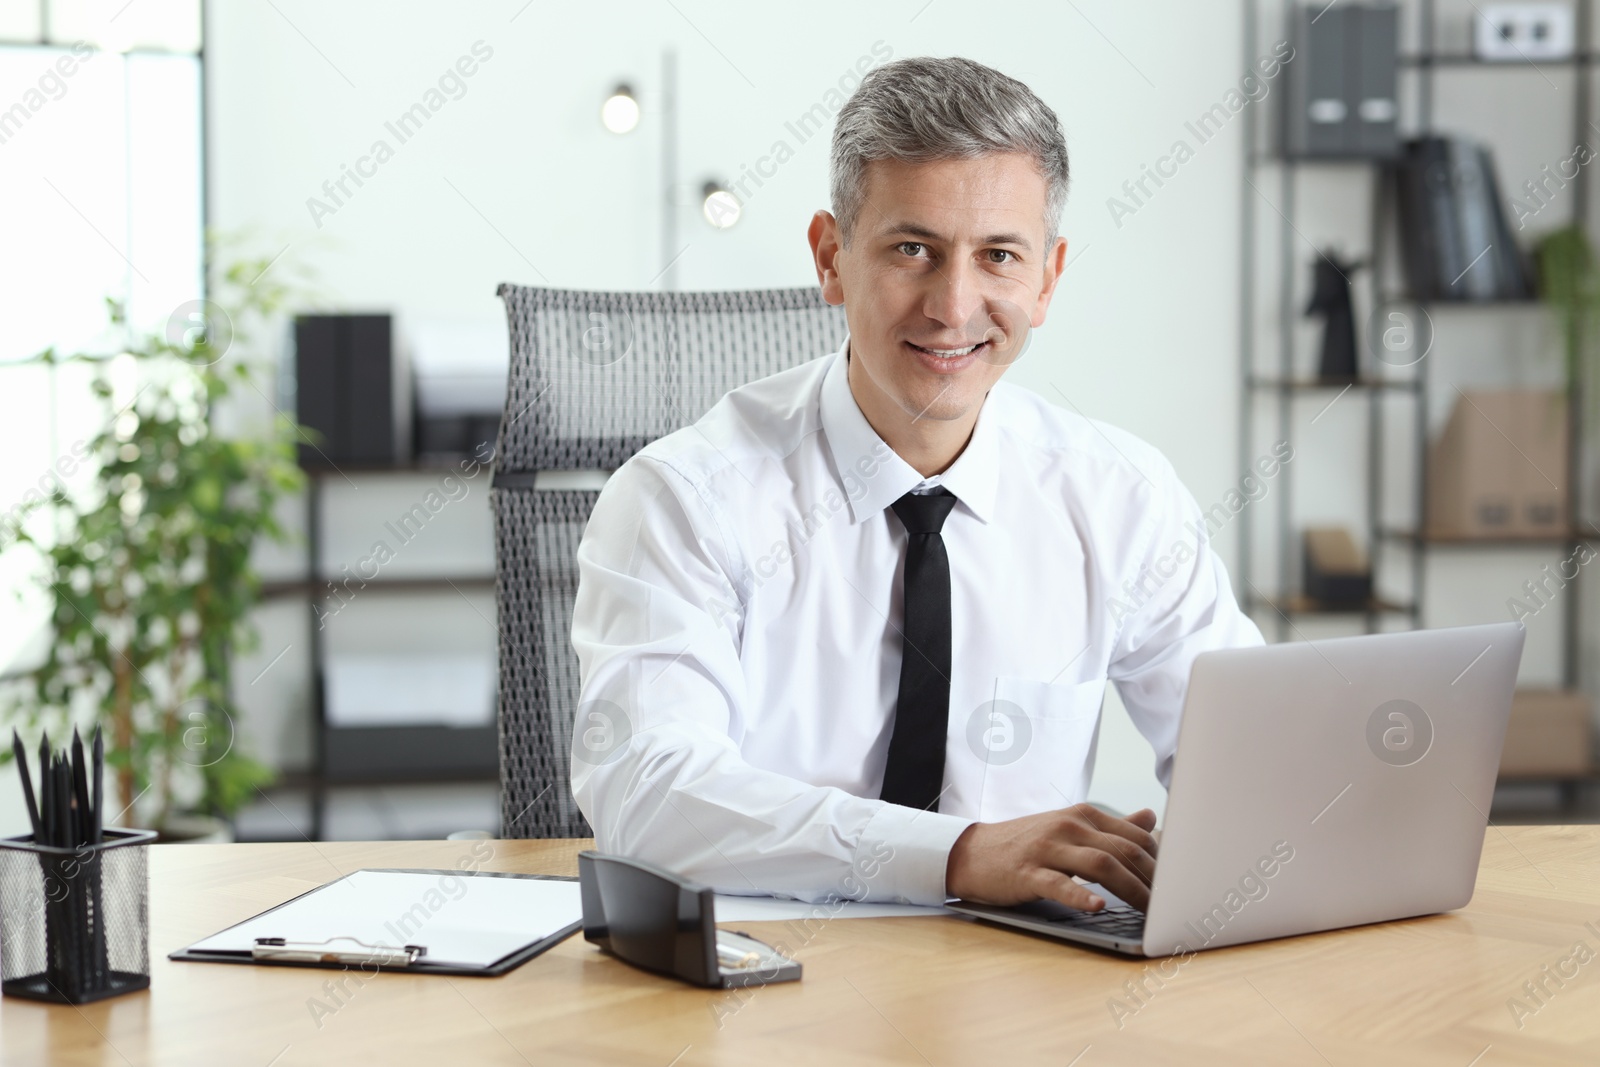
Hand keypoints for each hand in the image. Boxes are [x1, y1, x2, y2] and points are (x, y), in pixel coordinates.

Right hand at [945, 804, 1158, 911]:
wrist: (972, 852)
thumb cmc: (1026, 845)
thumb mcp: (1070, 829)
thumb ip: (1112, 826)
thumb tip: (1151, 817)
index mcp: (1083, 816)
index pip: (1135, 836)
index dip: (1162, 861)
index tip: (1180, 883)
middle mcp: (1069, 826)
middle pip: (1123, 850)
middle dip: (1154, 879)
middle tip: (1174, 903)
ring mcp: (1047, 848)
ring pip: (1100, 865)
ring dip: (1131, 890)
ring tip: (1151, 911)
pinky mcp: (1027, 872)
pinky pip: (1059, 884)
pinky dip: (1080, 896)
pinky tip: (1098, 907)